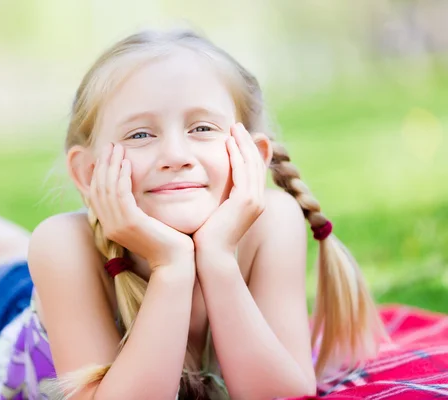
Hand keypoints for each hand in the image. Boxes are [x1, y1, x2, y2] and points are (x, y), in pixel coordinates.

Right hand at [89, 143, 194, 268]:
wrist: (175, 261)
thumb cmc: (166, 240)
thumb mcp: (145, 222)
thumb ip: (135, 208)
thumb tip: (132, 190)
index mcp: (110, 226)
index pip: (96, 195)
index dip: (99, 173)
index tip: (106, 155)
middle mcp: (110, 227)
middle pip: (98, 189)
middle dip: (103, 165)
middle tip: (109, 146)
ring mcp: (117, 226)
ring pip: (107, 188)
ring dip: (112, 165)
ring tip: (117, 148)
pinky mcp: (130, 223)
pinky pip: (120, 194)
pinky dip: (121, 176)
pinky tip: (127, 163)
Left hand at [193, 123, 266, 254]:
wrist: (210, 255)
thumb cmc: (207, 237)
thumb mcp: (215, 211)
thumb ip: (217, 197)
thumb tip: (206, 186)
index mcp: (253, 202)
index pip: (253, 169)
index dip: (246, 150)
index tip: (235, 135)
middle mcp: (258, 200)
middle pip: (256, 163)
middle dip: (247, 142)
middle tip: (236, 125)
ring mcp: (254, 201)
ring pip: (251, 164)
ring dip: (242, 144)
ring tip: (233, 128)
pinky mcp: (246, 201)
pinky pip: (242, 172)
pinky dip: (236, 155)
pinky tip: (228, 143)